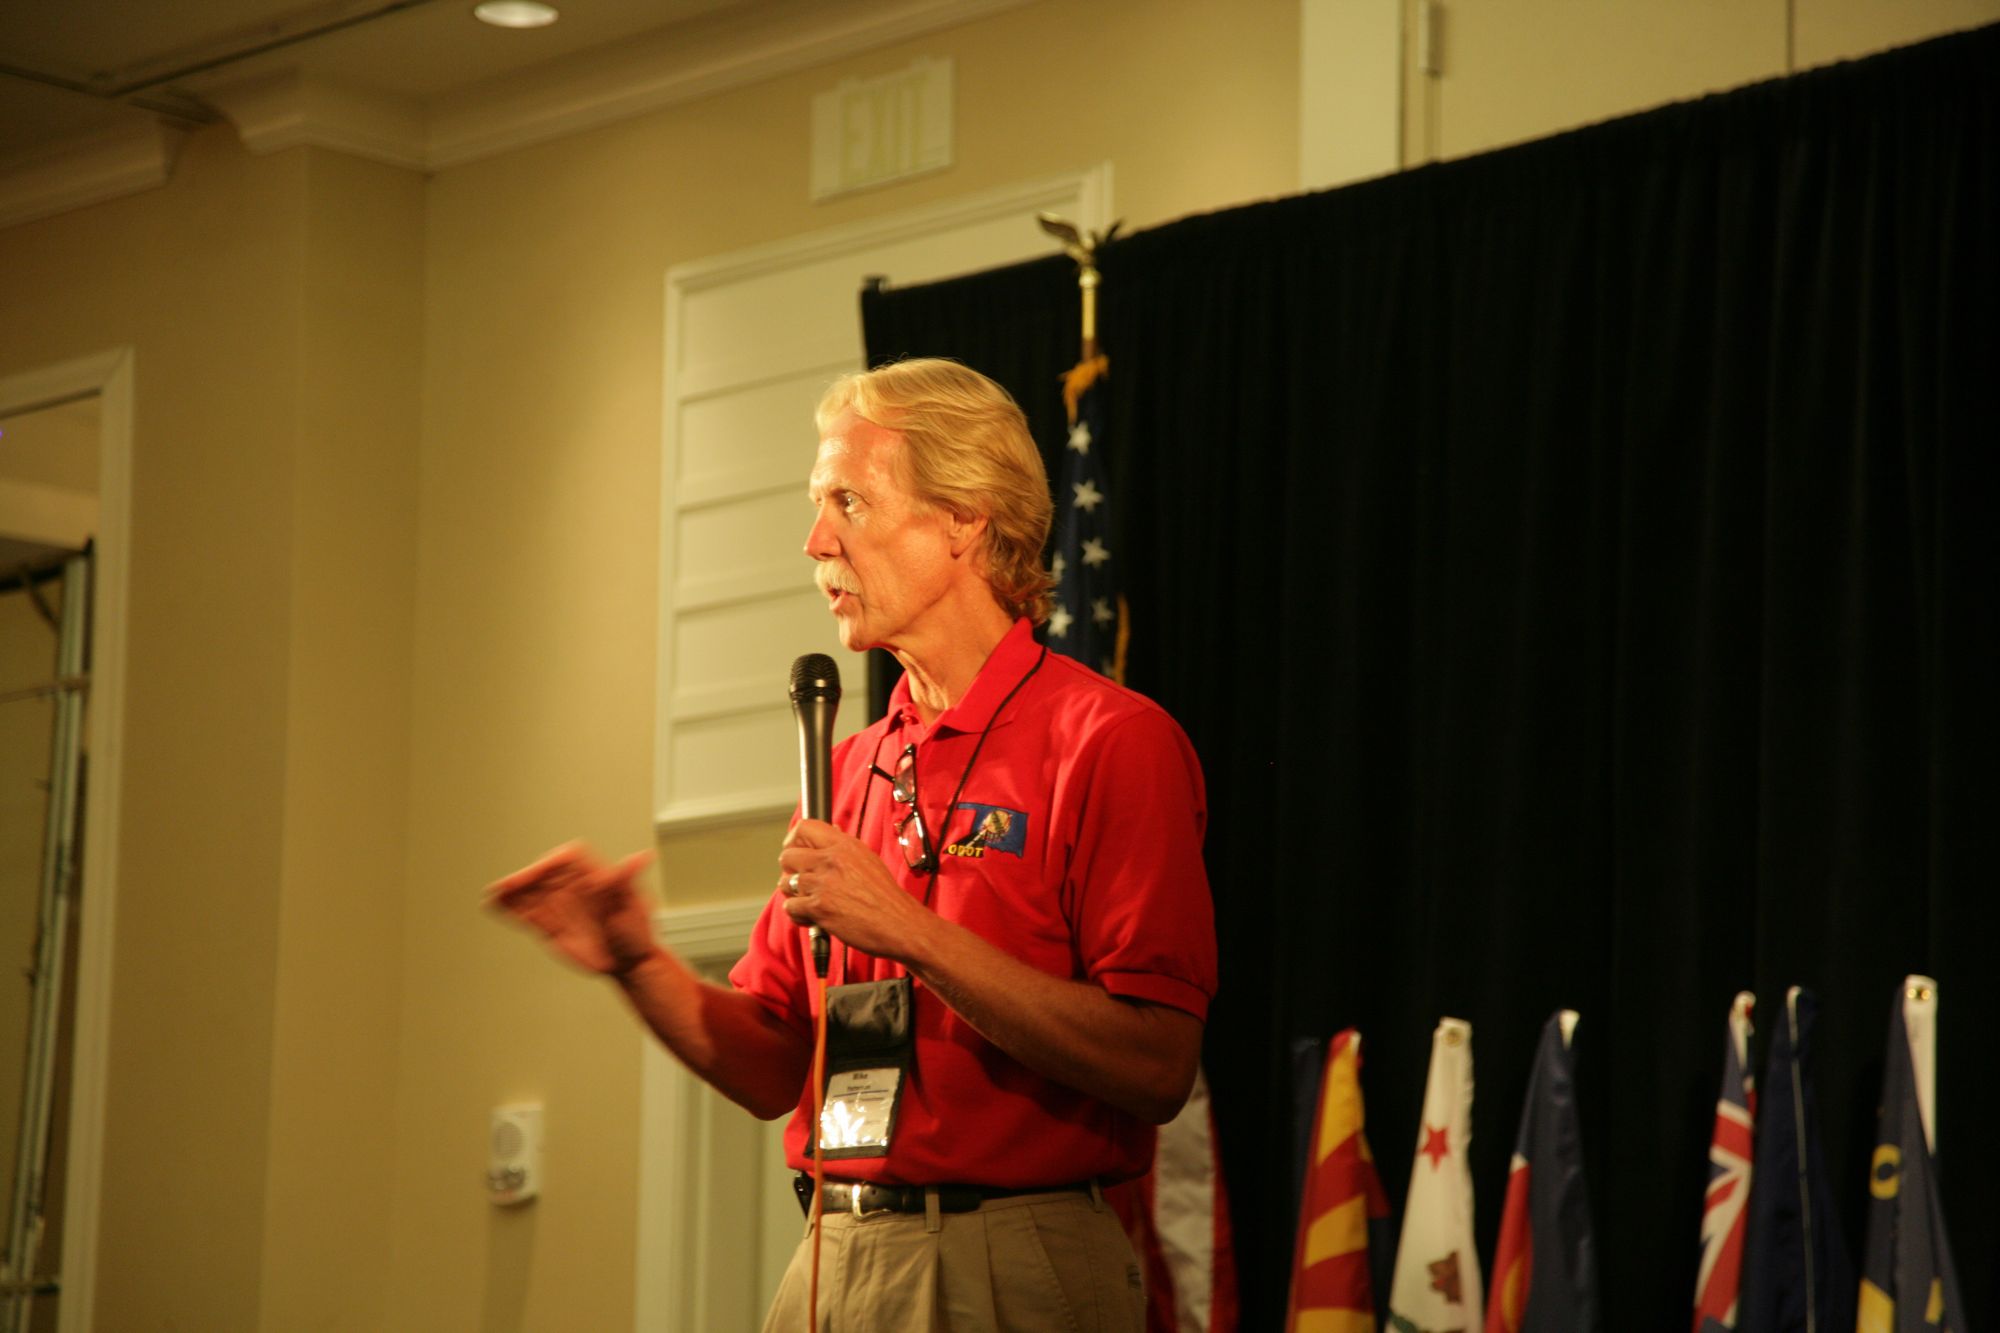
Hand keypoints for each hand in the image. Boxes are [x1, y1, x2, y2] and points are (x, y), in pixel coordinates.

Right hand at [484, 841, 658, 976]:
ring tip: (491, 895)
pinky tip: (493, 906)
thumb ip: (627, 881)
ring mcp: (560, 906)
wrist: (631, 962)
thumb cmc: (639, 930)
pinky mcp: (551, 926)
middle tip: (505, 887)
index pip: (565, 860)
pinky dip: (510, 910)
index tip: (535, 873)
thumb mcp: (635, 905)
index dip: (548, 864)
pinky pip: (527, 915)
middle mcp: (572, 887)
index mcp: (593, 874)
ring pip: (530, 895)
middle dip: (523, 880)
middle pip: (542, 876)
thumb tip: (641, 857)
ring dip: (511, 894)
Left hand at [776, 820, 932, 961]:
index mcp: (844, 845)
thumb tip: (831, 834)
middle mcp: (830, 860)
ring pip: (785, 882)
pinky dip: (797, 914)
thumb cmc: (886, 897)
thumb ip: (845, 849)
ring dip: (793, 894)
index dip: (793, 839)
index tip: (794, 849)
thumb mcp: (868, 860)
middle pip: (787, 855)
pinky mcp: (818, 907)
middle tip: (800, 880)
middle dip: (789, 870)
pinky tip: (812, 917)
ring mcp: (822, 884)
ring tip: (807, 901)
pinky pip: (789, 906)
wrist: (898, 923)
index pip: (805, 827)